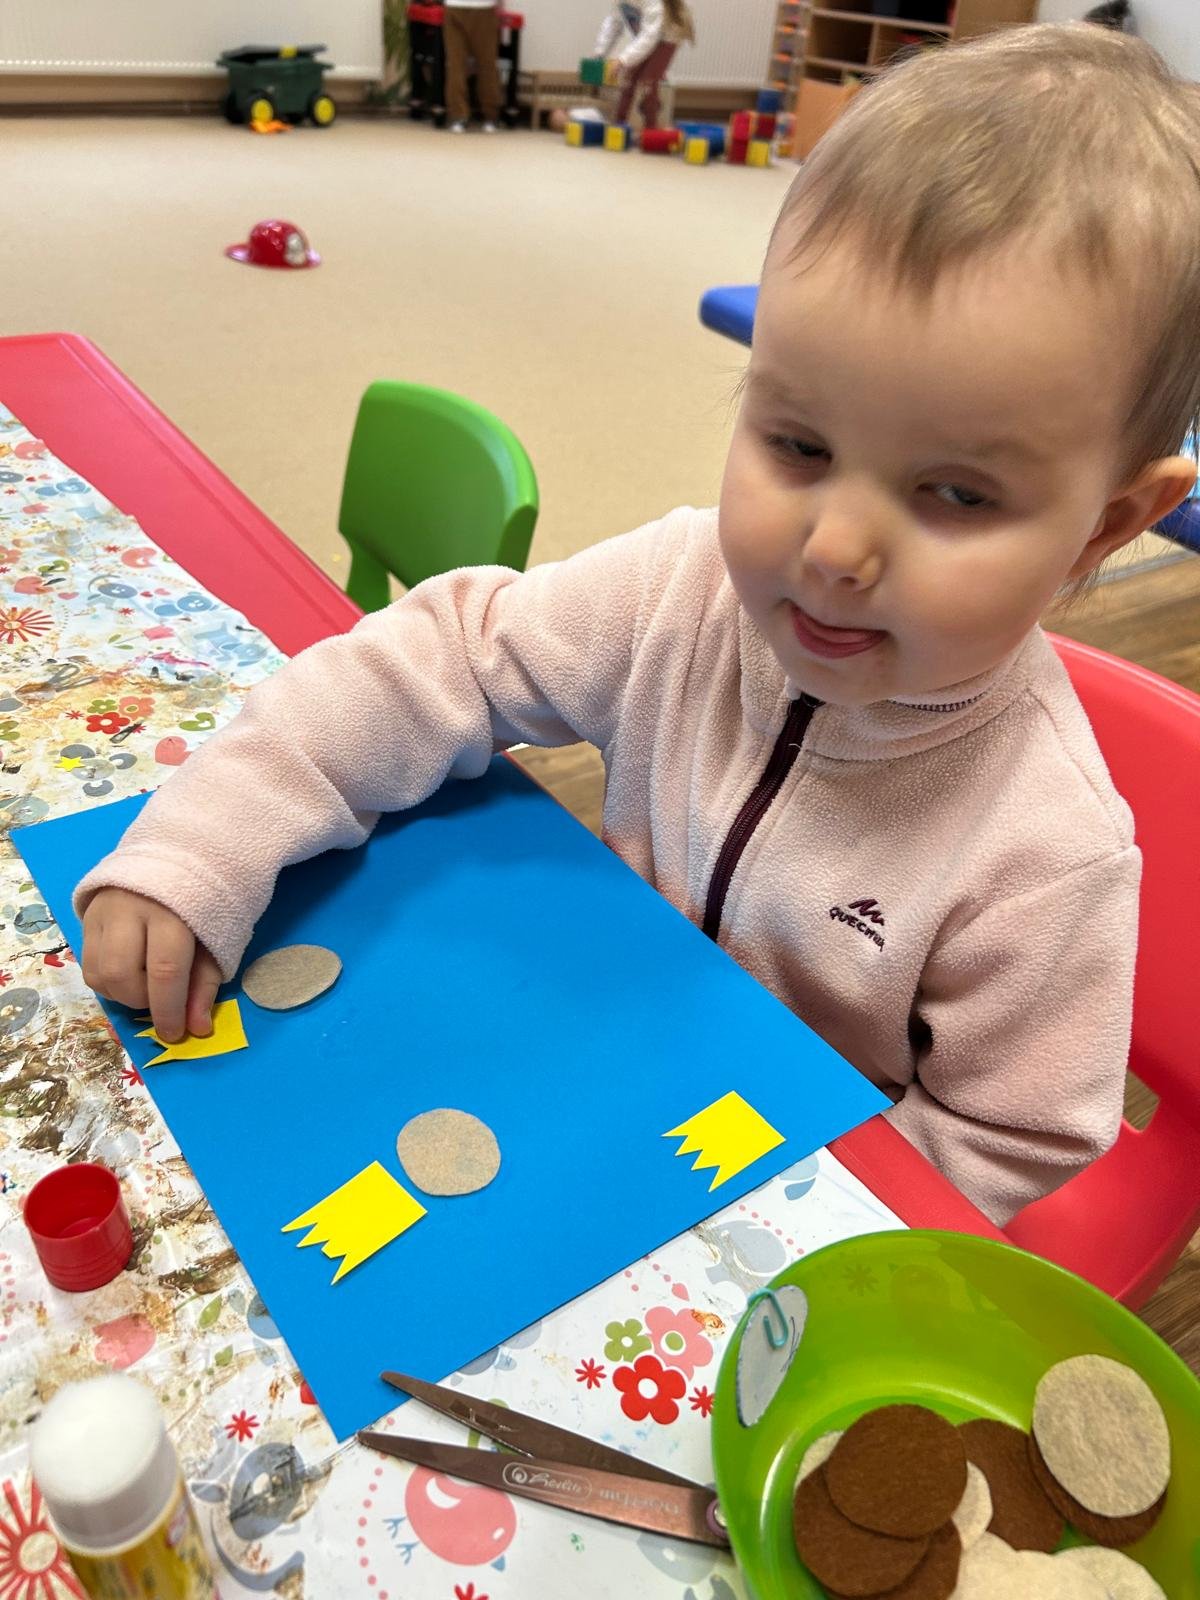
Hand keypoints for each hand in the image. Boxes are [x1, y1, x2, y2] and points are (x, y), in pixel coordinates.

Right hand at [82, 888, 221, 1044]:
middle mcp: (130, 910)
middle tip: (159, 999)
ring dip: (122, 994)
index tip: (175, 1034)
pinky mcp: (86, 917)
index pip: (165, 970)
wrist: (171, 857)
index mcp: (171, 912)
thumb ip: (205, 984)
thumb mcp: (214, 940)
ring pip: (98, 973)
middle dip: (141, 1001)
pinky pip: (87, 965)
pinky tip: (128, 974)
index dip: (169, 1010)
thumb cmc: (200, 904)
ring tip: (145, 984)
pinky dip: (107, 982)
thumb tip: (197, 1029)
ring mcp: (102, 912)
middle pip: (122, 974)